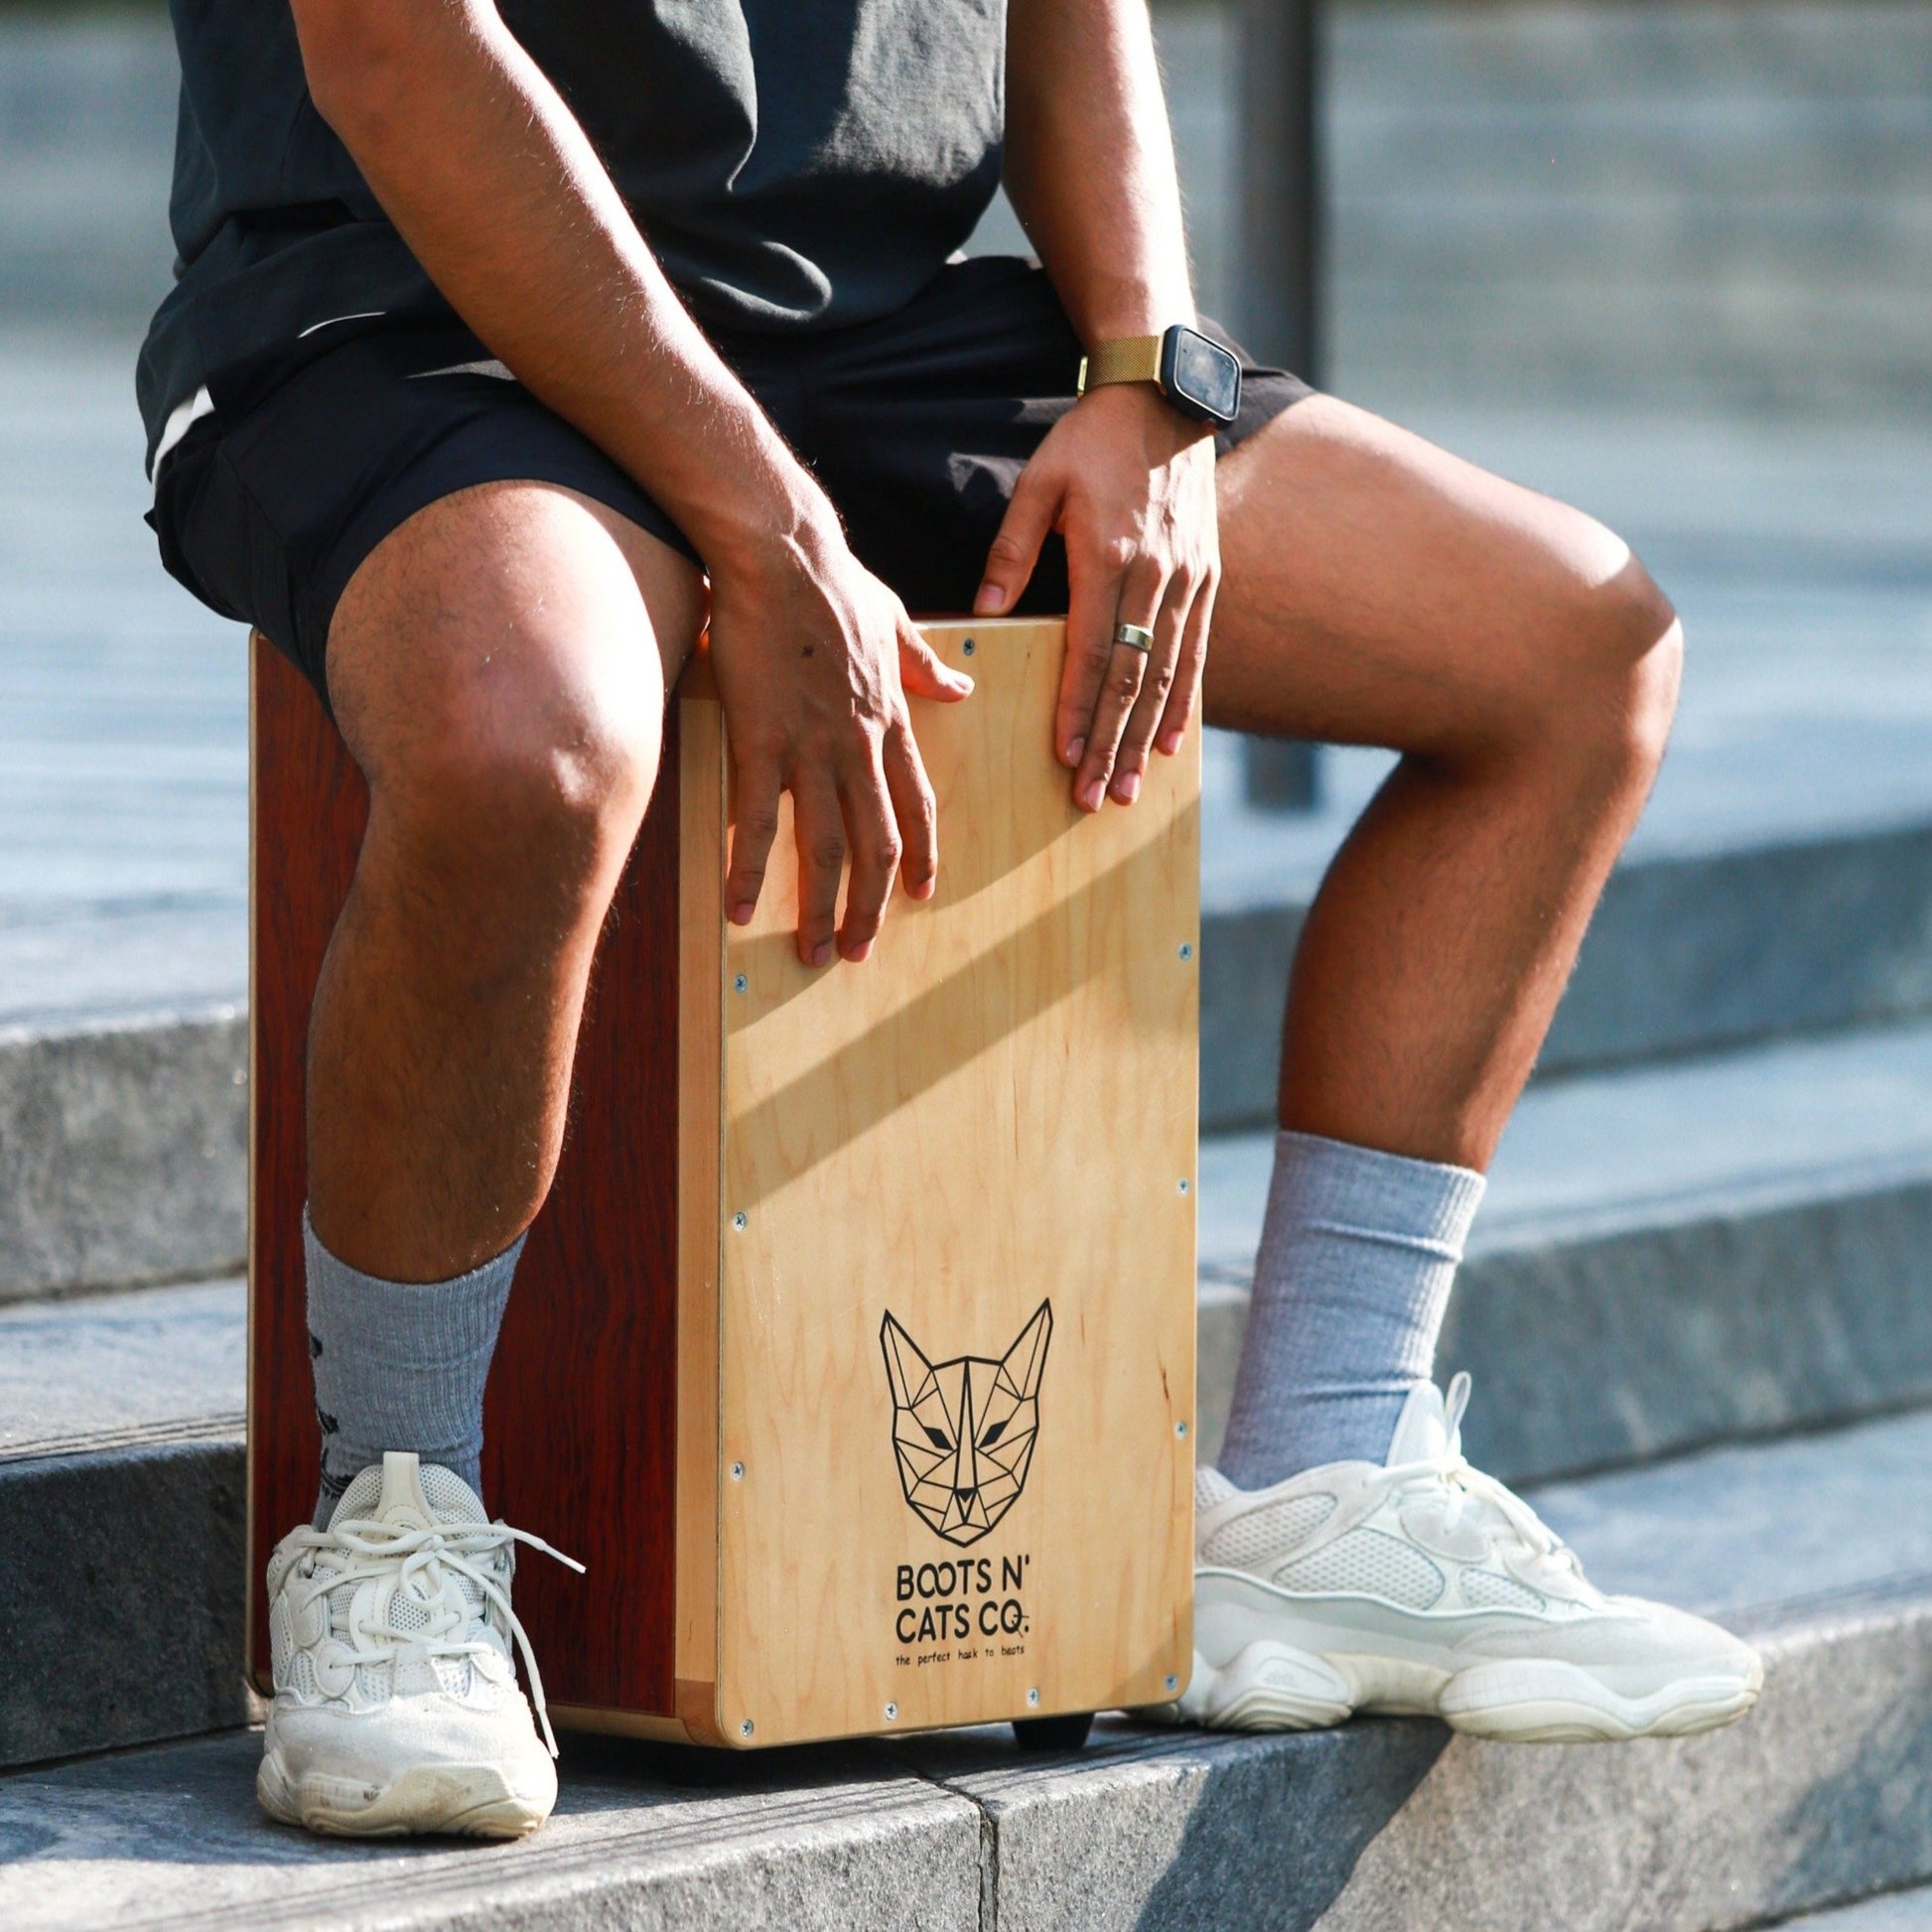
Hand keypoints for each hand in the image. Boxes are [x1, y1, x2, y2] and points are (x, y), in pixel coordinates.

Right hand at [707, 515, 972, 965]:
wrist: (783, 551)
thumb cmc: (832, 579)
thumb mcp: (896, 621)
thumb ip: (924, 665)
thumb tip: (961, 689)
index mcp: (891, 718)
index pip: (916, 803)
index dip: (920, 855)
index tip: (919, 893)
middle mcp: (860, 744)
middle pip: (877, 844)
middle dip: (871, 905)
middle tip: (860, 951)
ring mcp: (813, 746)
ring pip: (827, 847)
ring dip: (822, 907)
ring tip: (815, 952)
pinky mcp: (761, 739)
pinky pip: (758, 821)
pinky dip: (751, 871)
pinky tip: (744, 910)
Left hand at [974, 382, 1218, 809]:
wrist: (1165, 394)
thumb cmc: (1092, 440)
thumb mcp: (1040, 484)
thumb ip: (1011, 552)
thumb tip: (983, 610)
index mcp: (1109, 556)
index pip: (1093, 652)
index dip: (1080, 710)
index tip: (1068, 758)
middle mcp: (1156, 575)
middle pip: (1133, 678)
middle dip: (1113, 744)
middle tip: (1099, 797)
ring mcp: (1188, 580)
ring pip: (1168, 675)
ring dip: (1148, 737)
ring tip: (1134, 787)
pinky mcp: (1208, 577)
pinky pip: (1197, 652)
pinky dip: (1184, 701)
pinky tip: (1171, 741)